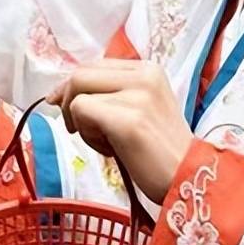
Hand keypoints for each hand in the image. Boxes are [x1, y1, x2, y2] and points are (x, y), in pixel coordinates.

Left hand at [46, 60, 193, 202]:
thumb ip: (108, 94)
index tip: (69, 109)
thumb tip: (57, 94)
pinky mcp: (129, 120)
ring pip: (77, 93)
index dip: (73, 86)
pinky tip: (109, 149)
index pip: (93, 65)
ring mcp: (138, 95)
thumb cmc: (158, 151)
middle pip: (80, 74)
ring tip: (105, 141)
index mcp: (148, 69)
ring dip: (80, 122)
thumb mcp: (138, 109)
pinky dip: (86, 134)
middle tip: (78, 129)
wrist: (186, 179)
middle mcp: (144, 75)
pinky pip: (81, 111)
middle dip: (68, 102)